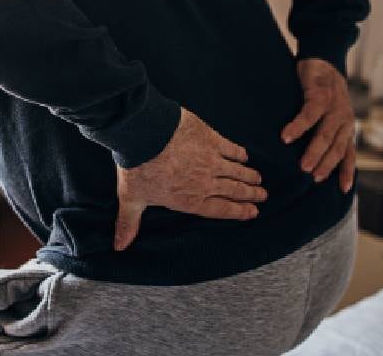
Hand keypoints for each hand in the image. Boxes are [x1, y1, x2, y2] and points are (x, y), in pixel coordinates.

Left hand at [113, 107, 263, 250]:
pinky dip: (240, 153)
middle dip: (250, 194)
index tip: (252, 212)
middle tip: (263, 196)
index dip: (238, 212)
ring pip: (237, 171)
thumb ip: (129, 223)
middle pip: (234, 191)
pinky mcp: (212, 139)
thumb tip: (120, 247)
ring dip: (249, 176)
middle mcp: (205, 182)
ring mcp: (211, 160)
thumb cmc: (137, 167)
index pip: (220, 209)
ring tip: (259, 179)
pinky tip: (245, 156)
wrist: (144, 134)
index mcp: (190, 199)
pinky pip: (231, 148)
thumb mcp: (132, 199)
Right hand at [281, 58, 355, 192]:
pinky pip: (310, 114)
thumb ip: (326, 135)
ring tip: (303, 166)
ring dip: (314, 151)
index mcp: (346, 128)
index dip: (347, 172)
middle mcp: (344, 120)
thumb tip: (311, 160)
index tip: (344, 190)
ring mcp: (334, 107)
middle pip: (337, 148)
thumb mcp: (330, 116)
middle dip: (326, 165)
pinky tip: (286, 136)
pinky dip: (298, 126)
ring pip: (325, 134)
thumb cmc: (322, 93)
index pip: (349, 154)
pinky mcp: (321, 94)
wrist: (323, 60)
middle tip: (313, 178)